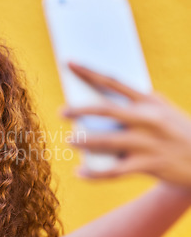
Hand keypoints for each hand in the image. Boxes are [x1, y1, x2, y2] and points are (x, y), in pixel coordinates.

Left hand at [61, 62, 190, 188]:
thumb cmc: (175, 130)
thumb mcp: (160, 110)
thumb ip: (132, 106)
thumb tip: (92, 108)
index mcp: (149, 101)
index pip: (113, 81)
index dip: (89, 72)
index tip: (69, 63)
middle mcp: (148, 119)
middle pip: (106, 110)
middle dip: (80, 110)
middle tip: (61, 111)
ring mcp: (148, 143)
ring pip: (108, 141)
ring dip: (85, 141)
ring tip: (69, 140)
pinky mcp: (149, 165)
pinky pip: (115, 171)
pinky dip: (94, 173)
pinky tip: (79, 173)